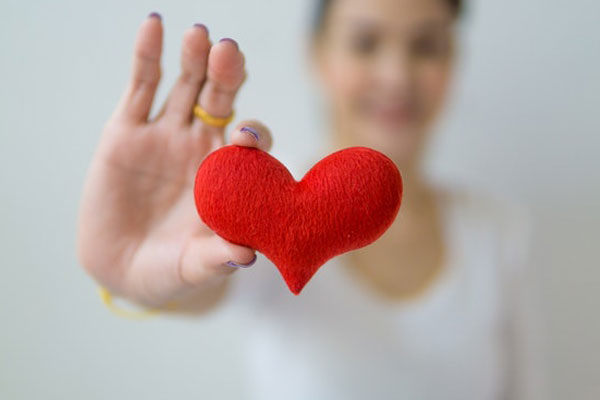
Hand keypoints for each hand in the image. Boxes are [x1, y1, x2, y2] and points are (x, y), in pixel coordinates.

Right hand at [76, 14, 272, 308]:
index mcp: (230, 174)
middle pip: (223, 101)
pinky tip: (154, 26)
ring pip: (186, 86)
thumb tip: (245, 256)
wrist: (122, 268)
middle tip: (230, 52)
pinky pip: (141, 86)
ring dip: (194, 58)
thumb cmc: (170, 269)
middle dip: (228, 75)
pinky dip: (147, 55)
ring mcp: (166, 134)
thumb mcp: (194, 267)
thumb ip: (216, 259)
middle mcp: (202, 146)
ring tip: (200, 35)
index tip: (245, 135)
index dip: (253, 134)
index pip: (251, 144)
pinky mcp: (127, 130)